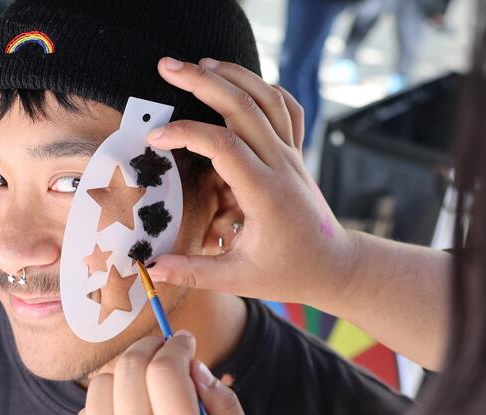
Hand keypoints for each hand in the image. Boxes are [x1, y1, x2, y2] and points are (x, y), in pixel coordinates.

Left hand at [68, 331, 257, 414]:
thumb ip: (226, 411)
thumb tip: (195, 366)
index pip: (166, 374)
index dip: (177, 347)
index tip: (186, 342)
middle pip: (130, 370)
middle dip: (150, 348)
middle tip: (165, 350)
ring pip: (101, 386)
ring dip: (127, 374)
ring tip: (146, 385)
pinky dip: (106, 405)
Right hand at [146, 57, 356, 308]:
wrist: (335, 265)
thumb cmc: (288, 273)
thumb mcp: (239, 280)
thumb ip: (193, 272)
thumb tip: (149, 269)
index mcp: (265, 194)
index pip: (223, 146)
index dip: (186, 133)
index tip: (155, 137)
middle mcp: (281, 166)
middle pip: (244, 106)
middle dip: (202, 81)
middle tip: (167, 66)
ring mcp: (292, 155)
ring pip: (267, 98)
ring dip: (233, 74)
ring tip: (199, 63)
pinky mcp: (297, 154)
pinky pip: (287, 109)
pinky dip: (265, 88)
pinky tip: (242, 82)